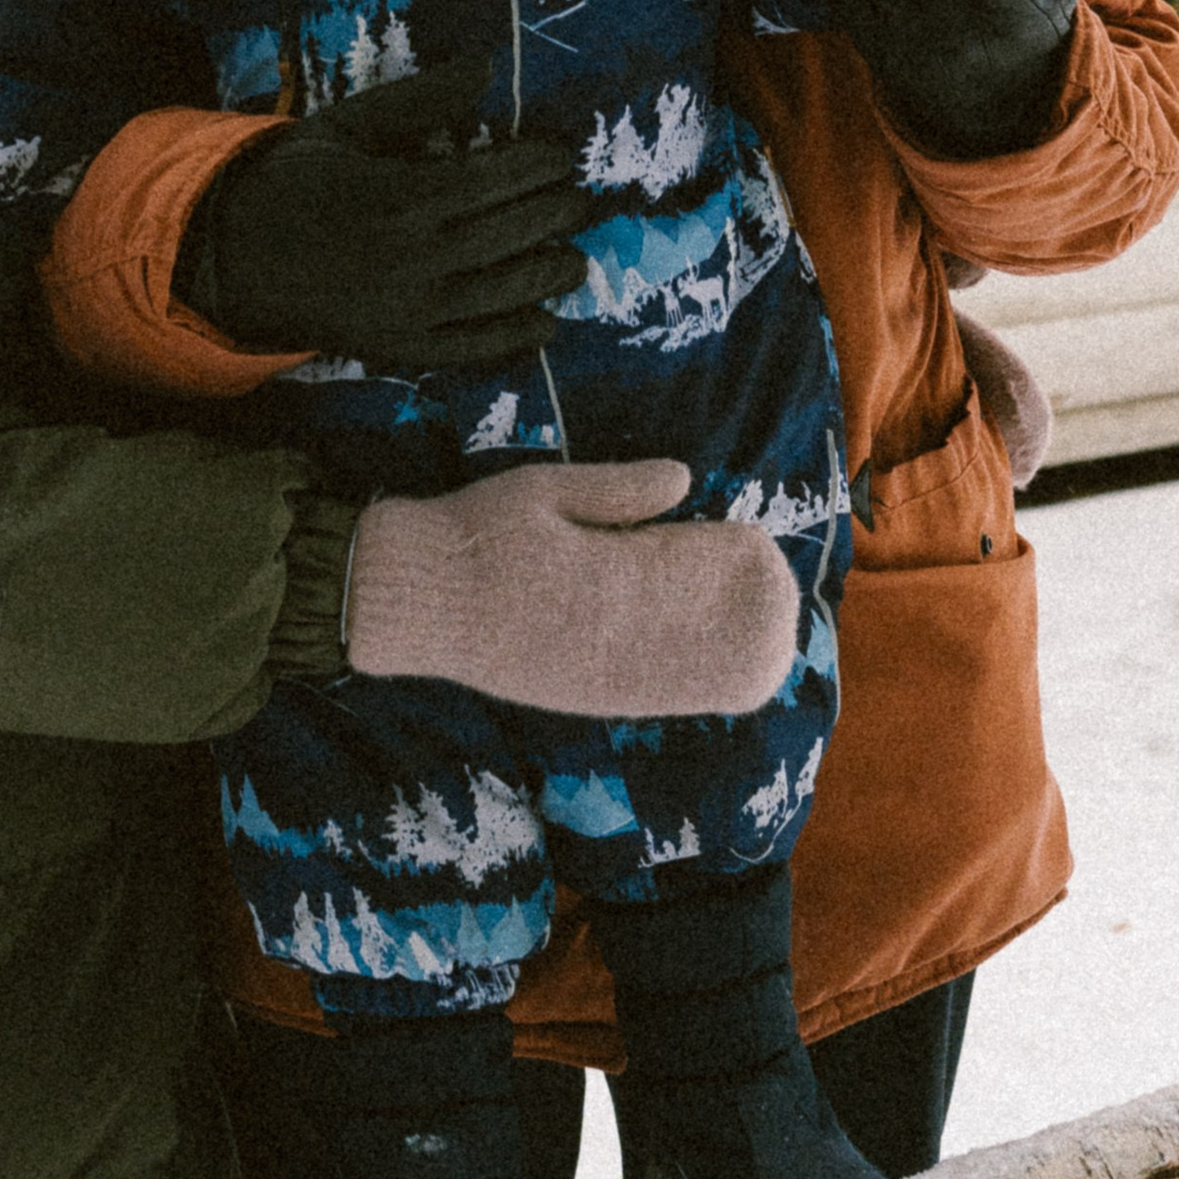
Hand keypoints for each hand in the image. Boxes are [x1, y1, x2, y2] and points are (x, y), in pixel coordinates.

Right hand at [183, 58, 589, 372]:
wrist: (227, 254)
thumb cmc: (292, 180)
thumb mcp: (349, 126)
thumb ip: (419, 100)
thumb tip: (484, 67)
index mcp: (399, 195)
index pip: (492, 181)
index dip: (537, 168)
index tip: (561, 158)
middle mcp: (410, 257)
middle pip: (506, 235)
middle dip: (553, 216)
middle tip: (580, 202)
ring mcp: (406, 309)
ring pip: (498, 293)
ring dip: (546, 276)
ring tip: (575, 260)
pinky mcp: (396, 347)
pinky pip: (469, 347)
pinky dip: (513, 337)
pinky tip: (545, 323)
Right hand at [348, 459, 801, 716]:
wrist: (412, 600)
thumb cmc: (476, 532)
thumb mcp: (546, 488)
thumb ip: (618, 489)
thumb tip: (684, 480)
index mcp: (602, 580)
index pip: (697, 576)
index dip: (736, 562)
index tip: (750, 538)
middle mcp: (609, 640)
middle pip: (710, 638)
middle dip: (749, 613)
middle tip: (766, 582)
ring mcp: (598, 679)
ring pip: (693, 679)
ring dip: (733, 653)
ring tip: (759, 628)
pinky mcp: (585, 699)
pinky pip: (658, 698)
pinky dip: (699, 682)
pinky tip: (720, 669)